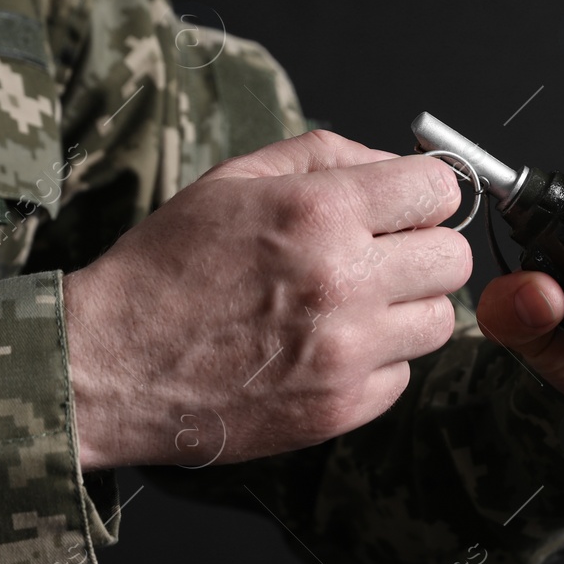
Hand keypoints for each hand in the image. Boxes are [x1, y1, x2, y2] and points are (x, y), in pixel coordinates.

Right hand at [63, 130, 471, 469]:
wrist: (109, 364)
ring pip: (438, 321)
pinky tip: (324, 349)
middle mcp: (344, 280)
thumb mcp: (234, 180)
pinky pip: (402, 376)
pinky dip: (375, 362)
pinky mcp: (341, 408)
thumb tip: (392, 162)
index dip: (423, 195)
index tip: (403, 207)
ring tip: (350, 306)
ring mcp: (346, 352)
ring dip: (405, 309)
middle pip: (453, 259)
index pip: (440, 191)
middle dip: (421, 250)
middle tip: (378, 257)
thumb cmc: (167, 266)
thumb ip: (325, 156)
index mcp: (320, 212)